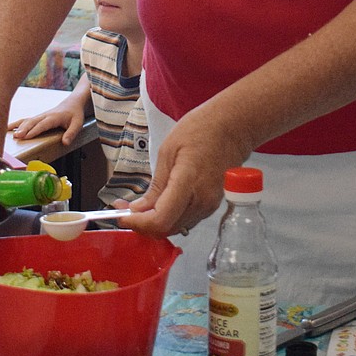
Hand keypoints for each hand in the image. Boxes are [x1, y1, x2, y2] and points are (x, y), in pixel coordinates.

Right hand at [8, 101, 84, 145]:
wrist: (73, 103)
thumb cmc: (75, 114)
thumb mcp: (77, 124)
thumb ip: (71, 133)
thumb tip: (65, 142)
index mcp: (54, 117)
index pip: (43, 124)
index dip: (34, 130)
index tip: (26, 136)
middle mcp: (45, 115)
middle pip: (32, 122)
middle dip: (24, 129)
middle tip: (16, 137)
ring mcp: (40, 116)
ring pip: (27, 120)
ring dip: (18, 126)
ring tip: (9, 133)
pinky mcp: (38, 117)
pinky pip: (26, 120)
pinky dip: (17, 123)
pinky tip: (8, 128)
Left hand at [127, 103, 250, 237]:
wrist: (233, 126)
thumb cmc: (200, 129)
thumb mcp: (168, 151)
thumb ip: (155, 186)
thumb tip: (138, 209)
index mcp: (188, 183)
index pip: (160, 220)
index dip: (138, 224)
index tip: (121, 216)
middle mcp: (202, 200)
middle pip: (167, 228)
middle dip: (142, 224)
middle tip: (124, 209)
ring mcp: (210, 205)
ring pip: (176, 227)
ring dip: (155, 222)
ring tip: (137, 206)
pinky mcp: (213, 205)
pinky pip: (186, 219)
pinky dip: (169, 217)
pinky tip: (158, 204)